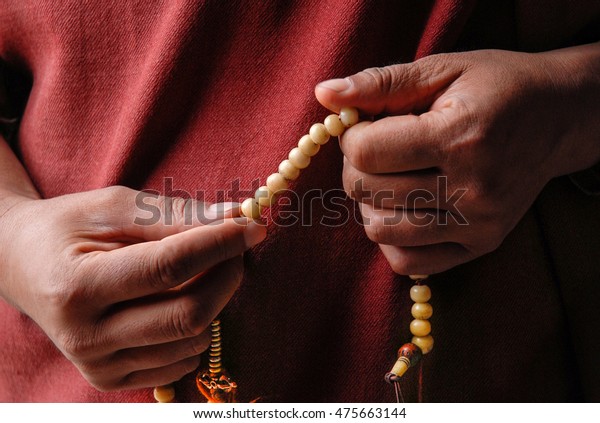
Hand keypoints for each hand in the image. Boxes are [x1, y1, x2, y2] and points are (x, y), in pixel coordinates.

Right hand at [0, 186, 265, 390]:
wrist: (23, 266)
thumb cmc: (67, 228)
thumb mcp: (113, 206)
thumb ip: (173, 214)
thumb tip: (235, 216)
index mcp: (77, 287)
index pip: (168, 268)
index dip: (219, 245)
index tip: (252, 226)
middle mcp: (85, 337)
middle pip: (188, 313)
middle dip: (227, 275)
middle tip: (236, 245)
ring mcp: (98, 365)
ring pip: (191, 339)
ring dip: (214, 299)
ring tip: (202, 268)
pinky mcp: (111, 379)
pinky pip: (181, 361)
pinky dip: (197, 328)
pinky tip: (181, 299)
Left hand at [316, 45, 599, 274]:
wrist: (558, 119)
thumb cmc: (496, 88)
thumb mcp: (442, 69)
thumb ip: (380, 83)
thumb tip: (324, 95)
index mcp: (460, 137)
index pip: (365, 153)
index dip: (352, 135)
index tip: (367, 124)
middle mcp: (473, 188)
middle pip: (367, 192)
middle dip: (357, 167)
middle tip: (378, 148)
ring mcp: (479, 224)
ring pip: (380, 230)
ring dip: (371, 202)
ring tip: (394, 177)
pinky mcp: (481, 245)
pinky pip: (407, 262)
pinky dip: (391, 237)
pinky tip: (405, 208)